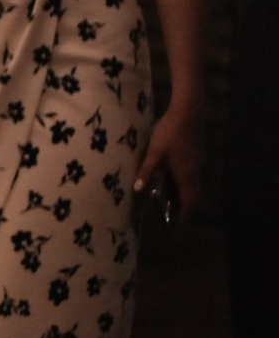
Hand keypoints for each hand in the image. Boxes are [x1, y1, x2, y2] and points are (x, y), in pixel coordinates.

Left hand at [136, 103, 207, 222]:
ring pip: (195, 186)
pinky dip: (186, 184)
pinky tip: (173, 180)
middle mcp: (196, 172)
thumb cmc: (170, 132)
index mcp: (186, 175)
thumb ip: (147, 170)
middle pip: (194, 196)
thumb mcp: (155, 151)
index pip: (189, 201)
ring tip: (170, 201)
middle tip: (172, 216)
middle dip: (185, 207)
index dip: (184, 214)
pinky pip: (194, 176)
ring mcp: (199, 163)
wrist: (189, 111)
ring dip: (186, 195)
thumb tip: (137, 189)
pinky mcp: (198, 155)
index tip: (176, 226)